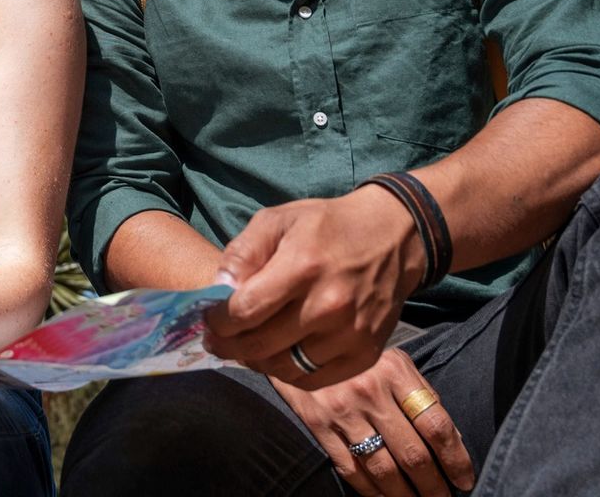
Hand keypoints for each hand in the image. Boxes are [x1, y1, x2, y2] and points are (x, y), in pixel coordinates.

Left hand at [205, 185, 424, 386]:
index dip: (217, 321)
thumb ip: (243, 253)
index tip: (206, 319)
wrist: (392, 237)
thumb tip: (218, 288)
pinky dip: (288, 373)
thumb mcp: (278, 220)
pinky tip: (276, 355)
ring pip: (283, 368)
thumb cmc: (326, 226)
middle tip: (216, 339)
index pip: (245, 311)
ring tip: (244, 347)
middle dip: (228, 344)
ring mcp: (350, 334)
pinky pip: (313, 380)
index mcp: (303, 267)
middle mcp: (329, 306)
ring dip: (256, 360)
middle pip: (260, 344)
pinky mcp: (365, 354)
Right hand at [268, 348, 474, 496]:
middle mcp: (370, 392)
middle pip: (413, 454)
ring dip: (405, 495)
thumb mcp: (391, 358)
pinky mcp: (317, 424)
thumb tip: (450, 437)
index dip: (456, 460)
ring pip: (383, 469)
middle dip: (434, 487)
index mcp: (395, 372)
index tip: (465, 480)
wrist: (293, 334)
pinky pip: (351, 469)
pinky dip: (371, 491)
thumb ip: (419, 392)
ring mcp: (342, 410)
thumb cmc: (354, 354)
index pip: (436, 425)